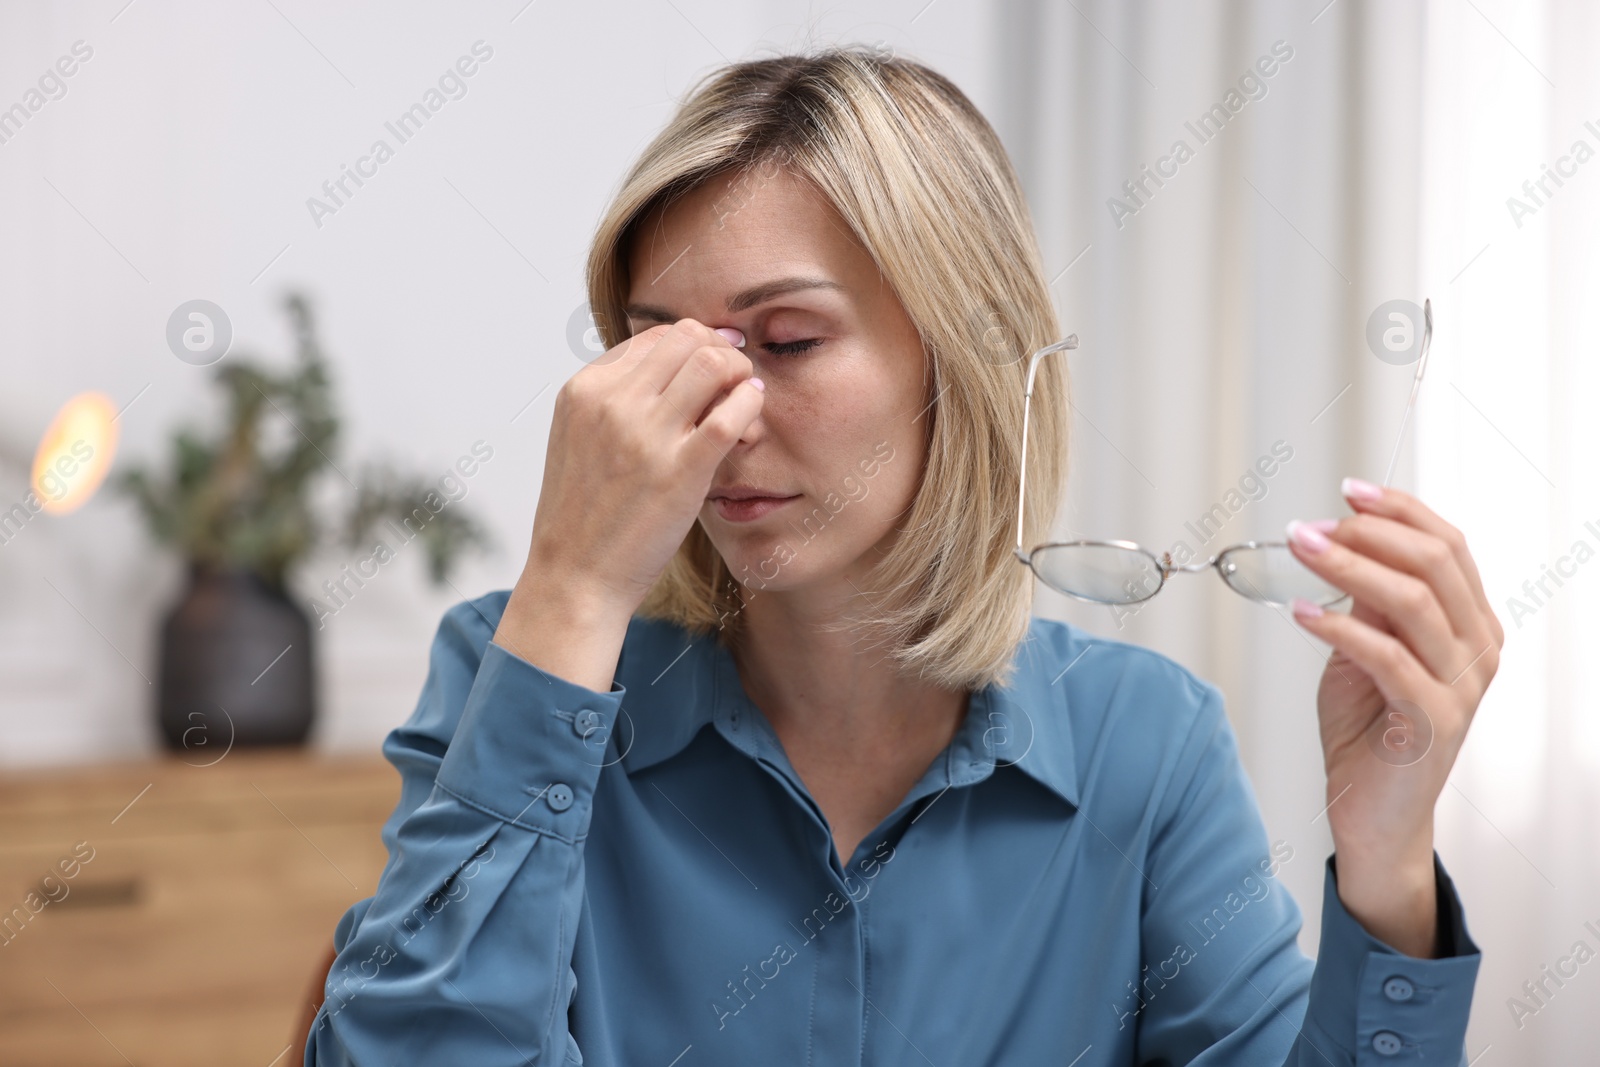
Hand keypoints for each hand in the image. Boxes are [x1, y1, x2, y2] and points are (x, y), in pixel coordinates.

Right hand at [525, 318, 761, 613]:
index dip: (694, 346)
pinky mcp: (680, 470)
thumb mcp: (579, 439)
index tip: (712, 366)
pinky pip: (732, 412)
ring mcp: (646, 434)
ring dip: (740, 374)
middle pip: (688, 336)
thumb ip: (614, 401)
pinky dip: (751, 404)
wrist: (575, 576)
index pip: (655, 336)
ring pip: (713, 362)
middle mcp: (613, 402)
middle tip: (734, 378)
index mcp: (585, 389)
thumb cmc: (583, 515)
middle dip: (722, 350)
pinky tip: (751, 420)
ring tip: (743, 400)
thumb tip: (668, 371)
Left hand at [1285, 477, 1502, 956]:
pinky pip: (1386, 657)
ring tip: (1301, 551)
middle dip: (1369, 533)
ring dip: (1347, 569)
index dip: (1400, 511)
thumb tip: (1347, 545)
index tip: (1350, 490)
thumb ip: (1368, 604)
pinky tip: (1301, 612)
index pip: (1449, 546)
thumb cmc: (1369, 732)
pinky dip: (1338, 628)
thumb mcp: (1365, 651)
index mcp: (1471, 624)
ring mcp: (1461, 686)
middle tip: (1311, 526)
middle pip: (1435, 563)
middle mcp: (1478, 650)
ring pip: (1411, 603)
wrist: (1374, 815)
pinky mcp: (1432, 721)